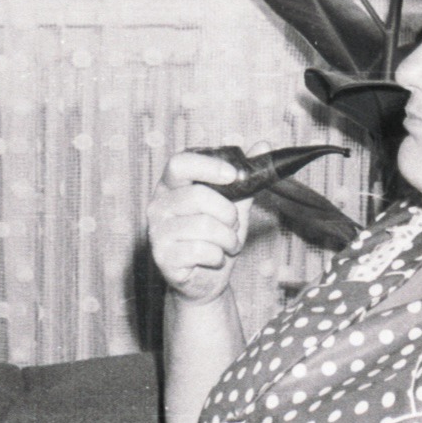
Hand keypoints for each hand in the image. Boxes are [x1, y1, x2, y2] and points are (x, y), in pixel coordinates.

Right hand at [146, 141, 266, 305]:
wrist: (207, 278)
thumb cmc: (217, 236)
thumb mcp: (234, 204)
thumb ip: (245, 178)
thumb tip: (264, 144)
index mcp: (172, 184)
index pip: (180, 163)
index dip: (208, 166)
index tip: (234, 176)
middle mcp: (158, 204)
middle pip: (197, 196)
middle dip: (228, 213)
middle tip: (234, 224)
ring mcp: (157, 231)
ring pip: (203, 226)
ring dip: (228, 238)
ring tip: (228, 244)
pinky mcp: (162, 256)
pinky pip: (199, 250)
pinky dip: (217, 256)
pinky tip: (215, 258)